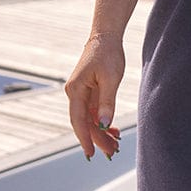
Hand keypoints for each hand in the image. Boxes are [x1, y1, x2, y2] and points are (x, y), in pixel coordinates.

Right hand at [65, 34, 123, 160]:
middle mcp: (75, 93)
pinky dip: (102, 122)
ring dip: (101, 132)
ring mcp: (81, 93)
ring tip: (115, 145)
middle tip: (112, 152)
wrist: (105, 37)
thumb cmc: (108, 54)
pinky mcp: (88, 92)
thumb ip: (107, 102)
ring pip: (89, 119)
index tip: (90, 154)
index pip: (78, 120)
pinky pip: (93, 112)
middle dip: (97, 139)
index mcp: (76, 90)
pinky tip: (113, 130)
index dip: (85, 138)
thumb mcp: (111, 78)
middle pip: (84, 123)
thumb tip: (103, 123)